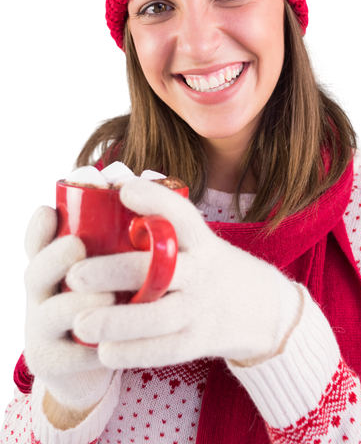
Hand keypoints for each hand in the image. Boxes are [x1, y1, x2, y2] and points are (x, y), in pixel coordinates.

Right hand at [21, 203, 115, 411]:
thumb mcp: (107, 268)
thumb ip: (112, 239)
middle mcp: (38, 295)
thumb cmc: (110, 300)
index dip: (37, 228)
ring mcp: (39, 330)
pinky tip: (114, 343)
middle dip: (54, 257)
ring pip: (50, 313)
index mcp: (50, 266)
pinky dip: (91, 349)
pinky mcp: (50, 363)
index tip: (49, 209)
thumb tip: (136, 188)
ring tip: (108, 296)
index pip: (34, 243)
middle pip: (33, 273)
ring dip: (79, 302)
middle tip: (77, 246)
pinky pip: (68, 356)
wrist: (100, 359)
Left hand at [66, 178, 303, 369]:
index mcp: (200, 240)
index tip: (124, 190)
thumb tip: (111, 185)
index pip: (182, 214)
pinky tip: (103, 352)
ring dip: (118, 321)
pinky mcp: (198, 341)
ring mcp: (201, 308)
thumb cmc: (207, 266)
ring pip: (159, 316)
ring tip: (80, 323)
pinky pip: (163, 350)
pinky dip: (132, 352)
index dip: (155, 199)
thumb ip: (162, 225)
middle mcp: (203, 271)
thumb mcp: (198, 240)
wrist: (260, 308)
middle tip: (75, 275)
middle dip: (116, 271)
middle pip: (161, 269)